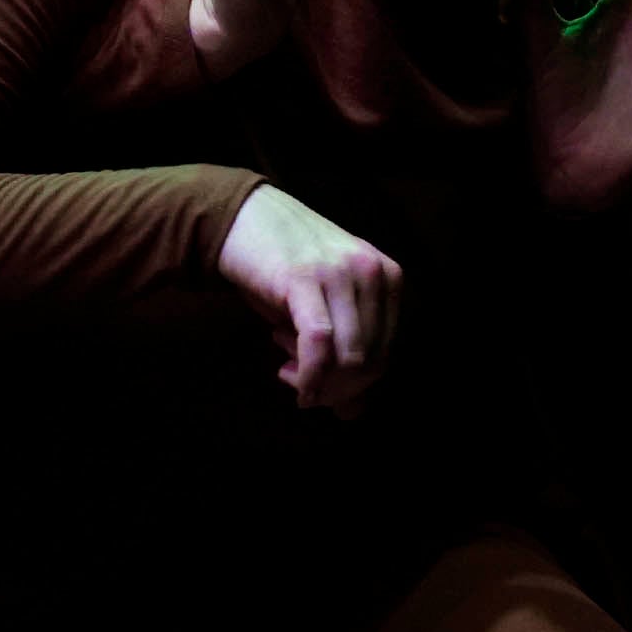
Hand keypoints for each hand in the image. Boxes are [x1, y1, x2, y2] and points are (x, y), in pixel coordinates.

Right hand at [216, 183, 403, 412]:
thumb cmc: (283, 266)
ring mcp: (342, 273)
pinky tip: (293, 382)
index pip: (387, 351)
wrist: (243, 219)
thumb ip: (343, 354)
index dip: (356, 384)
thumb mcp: (323, 307)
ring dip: (319, 381)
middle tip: (304, 388)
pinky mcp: (307, 279)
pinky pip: (319, 344)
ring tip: (288, 371)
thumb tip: (352, 412)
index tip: (326, 389)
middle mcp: (373, 272)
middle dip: (337, 388)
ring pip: (349, 357)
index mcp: (388, 276)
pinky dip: (309, 375)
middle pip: (371, 359)